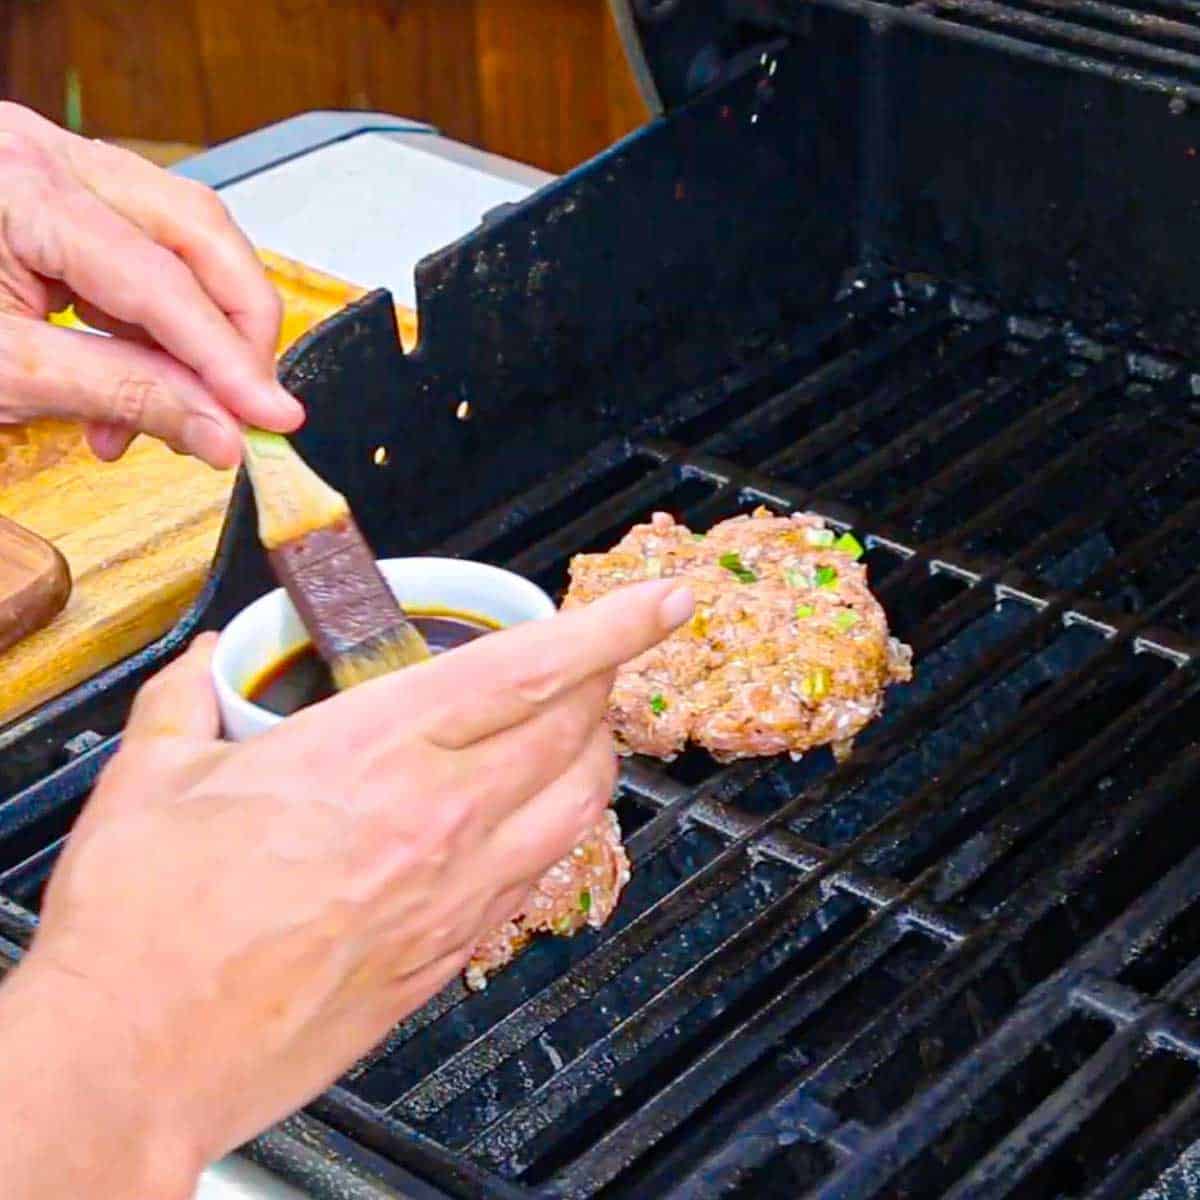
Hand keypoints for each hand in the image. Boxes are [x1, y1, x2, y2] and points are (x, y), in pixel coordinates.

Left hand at [0, 102, 302, 468]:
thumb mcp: (4, 374)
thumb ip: (128, 399)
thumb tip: (222, 433)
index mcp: (17, 183)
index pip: (161, 282)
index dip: (229, 360)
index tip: (275, 417)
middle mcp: (44, 156)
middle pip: (197, 232)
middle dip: (236, 329)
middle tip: (250, 404)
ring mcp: (55, 171)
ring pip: (185, 240)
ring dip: (200, 334)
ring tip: (175, 411)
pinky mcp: (60, 202)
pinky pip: (148, 256)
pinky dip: (160, 328)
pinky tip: (140, 384)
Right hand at [0, 579, 692, 1196]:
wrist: (139, 1063)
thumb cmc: (145, 930)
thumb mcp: (150, 781)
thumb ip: (186, 703)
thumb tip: (201, 669)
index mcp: (375, 752)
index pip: (531, 669)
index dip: (614, 627)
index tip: (665, 601)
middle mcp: (439, 820)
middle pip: (576, 730)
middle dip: (606, 681)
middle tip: (594, 659)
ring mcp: (456, 895)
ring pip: (580, 805)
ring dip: (592, 754)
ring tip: (574, 728)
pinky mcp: (448, 956)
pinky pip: (538, 875)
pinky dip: (552, 829)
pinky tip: (520, 819)